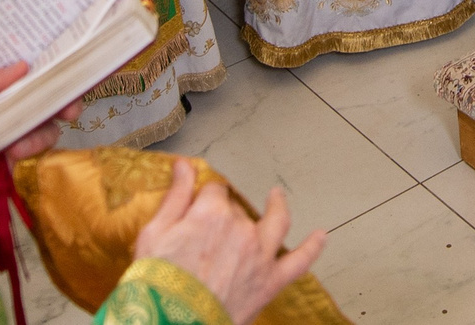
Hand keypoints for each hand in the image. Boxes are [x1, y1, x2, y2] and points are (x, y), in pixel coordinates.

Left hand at [0, 62, 72, 204]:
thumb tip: (24, 66)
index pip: (23, 72)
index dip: (45, 66)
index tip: (64, 61)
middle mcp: (6, 108)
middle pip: (44, 96)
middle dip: (61, 96)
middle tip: (70, 103)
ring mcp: (12, 133)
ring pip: (46, 122)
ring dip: (41, 126)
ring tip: (18, 137)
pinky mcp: (15, 160)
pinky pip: (38, 149)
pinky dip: (32, 147)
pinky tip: (13, 152)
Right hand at [135, 163, 326, 324]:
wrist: (171, 322)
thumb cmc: (157, 282)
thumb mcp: (154, 233)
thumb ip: (175, 196)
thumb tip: (184, 166)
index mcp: (212, 212)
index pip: (214, 191)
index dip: (205, 199)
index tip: (198, 207)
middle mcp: (241, 228)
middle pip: (237, 210)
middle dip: (226, 215)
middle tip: (209, 233)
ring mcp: (259, 255)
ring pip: (276, 222)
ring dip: (278, 206)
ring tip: (277, 198)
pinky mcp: (270, 281)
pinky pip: (299, 261)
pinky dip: (312, 247)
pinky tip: (321, 236)